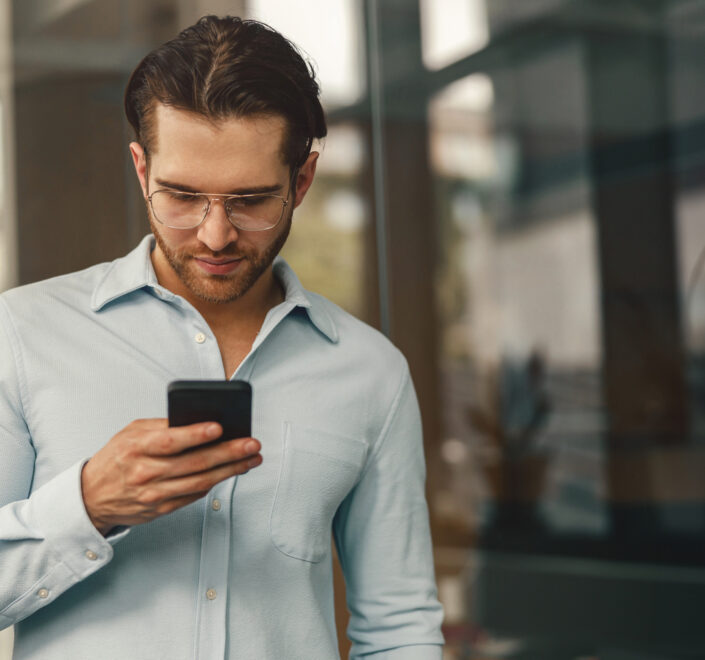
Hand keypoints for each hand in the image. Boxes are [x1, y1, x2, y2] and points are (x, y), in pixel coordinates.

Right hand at [81, 419, 261, 534]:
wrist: (91, 497)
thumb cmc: (117, 458)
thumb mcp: (131, 433)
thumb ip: (162, 426)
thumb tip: (199, 420)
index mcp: (137, 448)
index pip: (170, 441)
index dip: (196, 434)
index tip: (220, 427)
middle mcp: (146, 473)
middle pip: (194, 463)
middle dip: (228, 453)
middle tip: (252, 444)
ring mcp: (155, 494)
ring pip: (201, 482)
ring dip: (231, 470)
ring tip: (252, 459)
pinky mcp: (162, 509)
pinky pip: (195, 495)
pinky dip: (215, 483)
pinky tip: (232, 472)